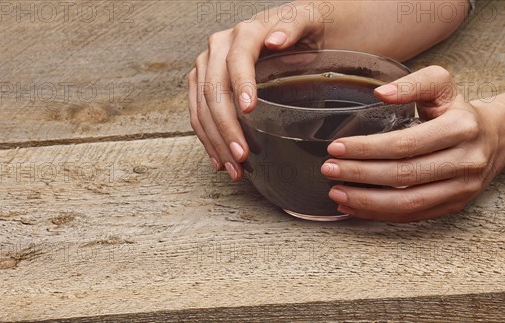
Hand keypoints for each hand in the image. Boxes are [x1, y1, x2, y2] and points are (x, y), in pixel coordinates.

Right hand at [188, 3, 325, 180]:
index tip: (249, 109)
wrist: (292, 33)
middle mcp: (218, 47)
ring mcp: (207, 66)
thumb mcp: (306, 21)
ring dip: (216, 141)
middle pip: (214, 89)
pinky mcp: (202, 83)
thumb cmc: (302, 30)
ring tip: (234, 167)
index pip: (237, 59)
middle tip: (241, 155)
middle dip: (226, 126)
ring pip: (202, 107)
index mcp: (245, 33)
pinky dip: (208, 139)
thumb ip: (293, 26)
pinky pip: (198, 114)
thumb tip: (275, 39)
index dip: (241, 83)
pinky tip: (220, 160)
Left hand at [320, 66, 504, 221]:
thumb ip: (412, 83)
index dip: (367, 148)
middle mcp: (466, 161)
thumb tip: (380, 93)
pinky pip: (414, 215)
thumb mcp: (441, 84)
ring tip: (336, 193)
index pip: (406, 144)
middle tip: (329, 169)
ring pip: (408, 202)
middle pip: (404, 175)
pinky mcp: (455, 206)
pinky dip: (380, 213)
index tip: (336, 147)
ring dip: (367, 201)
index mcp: (461, 128)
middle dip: (360, 174)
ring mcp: (462, 188)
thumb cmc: (457, 110)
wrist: (495, 137)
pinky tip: (355, 206)